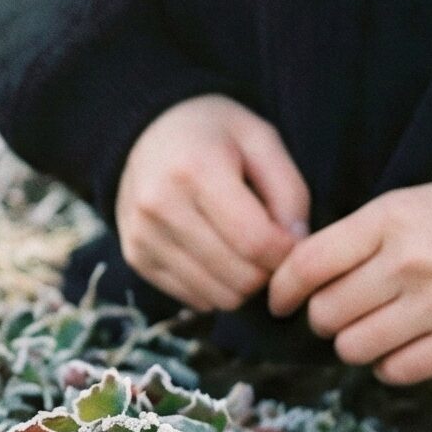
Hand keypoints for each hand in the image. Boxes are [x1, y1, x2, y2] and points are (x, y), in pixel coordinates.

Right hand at [114, 95, 310, 312]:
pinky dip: (215, 287)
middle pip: (239, 276)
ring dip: (243, 283)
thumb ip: (289, 190)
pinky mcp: (135, 256)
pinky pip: (193, 299)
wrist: (146, 132)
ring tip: (245, 251)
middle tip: (271, 246)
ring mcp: (142, 235)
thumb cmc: (214, 134)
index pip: (256, 242)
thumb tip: (296, 245)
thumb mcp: (260, 139)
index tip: (294, 239)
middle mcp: (159, 205)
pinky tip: (216, 255)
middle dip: (268, 271)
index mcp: (194, 169)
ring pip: (218, 296)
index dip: (288, 253)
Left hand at [266, 179, 431, 384]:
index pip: (307, 264)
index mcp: (386, 220)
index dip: (282, 289)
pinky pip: (398, 371)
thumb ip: (354, 236)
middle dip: (321, 319)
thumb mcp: (404, 204)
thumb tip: (298, 276)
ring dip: (352, 345)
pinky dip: (388, 367)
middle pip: (326, 313)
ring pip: (354, 348)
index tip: (279, 301)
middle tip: (336, 315)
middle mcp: (407, 263)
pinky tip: (396, 351)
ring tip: (368, 332)